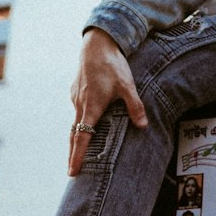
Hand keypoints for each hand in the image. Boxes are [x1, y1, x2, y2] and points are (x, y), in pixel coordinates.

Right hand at [68, 29, 147, 176]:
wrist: (97, 43)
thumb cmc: (112, 65)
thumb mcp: (127, 86)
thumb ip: (135, 106)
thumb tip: (143, 126)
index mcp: (91, 107)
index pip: (82, 138)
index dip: (77, 156)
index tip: (72, 172)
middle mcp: (80, 105)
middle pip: (75, 135)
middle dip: (74, 154)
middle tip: (73, 172)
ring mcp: (76, 97)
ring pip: (77, 121)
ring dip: (78, 137)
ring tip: (81, 151)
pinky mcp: (76, 90)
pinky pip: (79, 109)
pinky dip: (81, 120)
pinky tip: (89, 122)